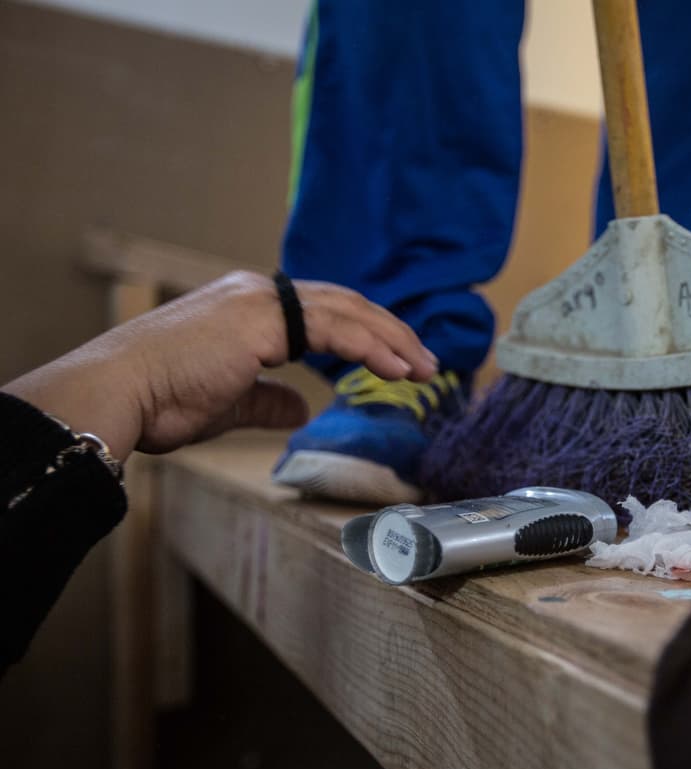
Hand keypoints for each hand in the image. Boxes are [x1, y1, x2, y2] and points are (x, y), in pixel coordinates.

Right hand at [2, 271, 437, 461]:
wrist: (119, 393)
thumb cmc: (159, 402)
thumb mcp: (227, 402)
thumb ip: (267, 400)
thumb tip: (298, 409)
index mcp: (247, 305)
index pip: (322, 310)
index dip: (364, 332)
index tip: (396, 359)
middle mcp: (256, 292)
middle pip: (344, 303)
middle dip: (390, 332)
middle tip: (426, 361)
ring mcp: (260, 301)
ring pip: (347, 311)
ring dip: (392, 339)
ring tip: (424, 367)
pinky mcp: (263, 320)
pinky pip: (335, 329)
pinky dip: (372, 347)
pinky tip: (396, 369)